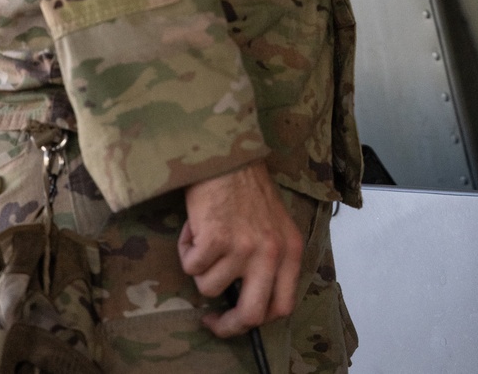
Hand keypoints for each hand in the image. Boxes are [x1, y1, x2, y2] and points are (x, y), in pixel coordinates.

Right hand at [179, 161, 303, 337]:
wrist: (225, 152)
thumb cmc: (246, 187)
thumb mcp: (274, 225)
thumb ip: (269, 261)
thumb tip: (245, 297)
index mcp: (291, 249)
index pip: (282, 306)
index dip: (258, 321)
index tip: (238, 318)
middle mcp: (271, 252)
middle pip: (250, 314)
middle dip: (226, 325)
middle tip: (211, 319)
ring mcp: (244, 247)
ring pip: (210, 287)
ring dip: (201, 267)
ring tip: (205, 237)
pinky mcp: (216, 239)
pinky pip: (191, 266)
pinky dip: (187, 250)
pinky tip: (194, 227)